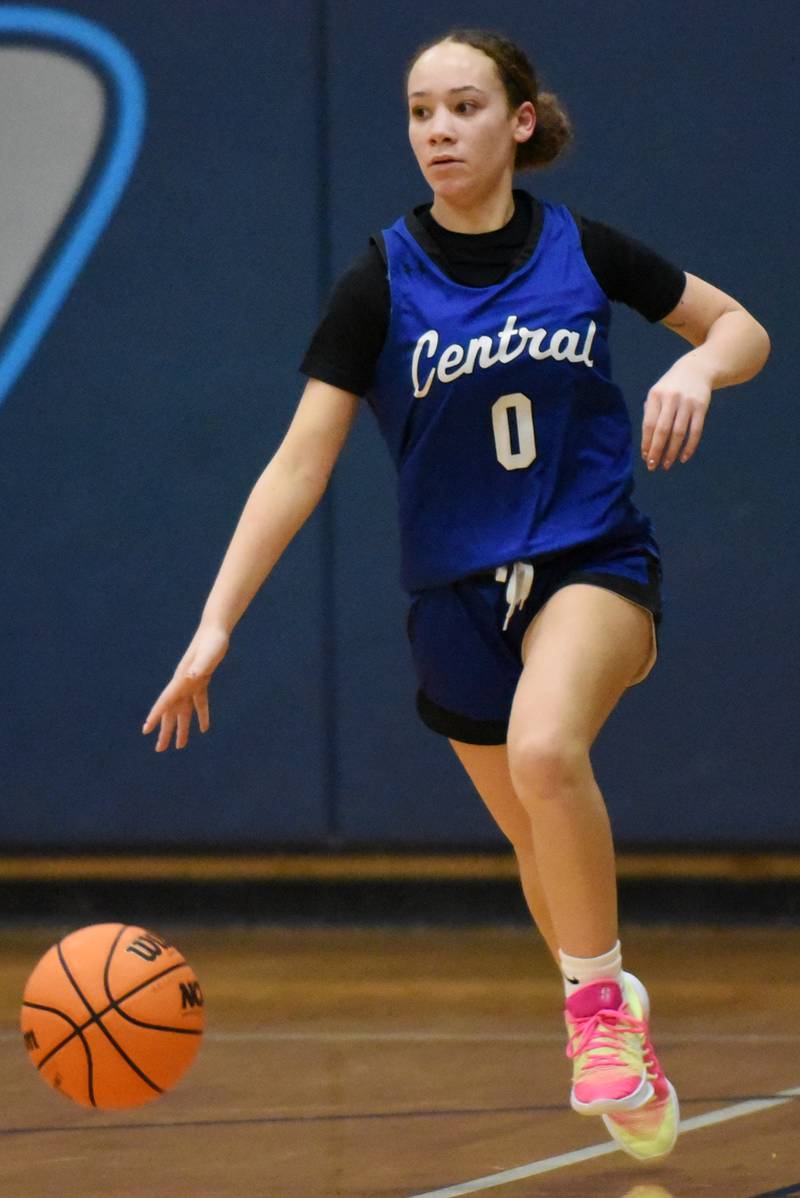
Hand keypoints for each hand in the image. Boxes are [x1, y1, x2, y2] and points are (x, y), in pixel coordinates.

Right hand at [142, 624, 229, 750]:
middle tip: (160, 750)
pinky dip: (201, 715)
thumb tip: (190, 676)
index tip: (145, 730)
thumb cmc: (212, 641)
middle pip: (171, 712)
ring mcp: (190, 683)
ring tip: (180, 746)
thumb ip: (200, 665)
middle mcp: (182, 684)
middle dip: (165, 731)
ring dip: (182, 727)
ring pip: (183, 710)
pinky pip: (199, 702)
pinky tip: (204, 728)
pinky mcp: (201, 681)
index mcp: (180, 680)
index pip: (164, 701)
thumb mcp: (208, 654)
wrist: (215, 630)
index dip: (154, 716)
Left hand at [641, 361, 711, 470]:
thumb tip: (647, 443)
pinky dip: (689, 446)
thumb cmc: (671, 387)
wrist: (697, 369)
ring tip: (667, 464)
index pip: (649, 424)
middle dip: (657, 451)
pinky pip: (695, 431)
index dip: (646, 443)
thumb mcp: (657, 393)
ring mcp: (687, 403)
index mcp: (656, 395)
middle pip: (662, 430)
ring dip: (672, 452)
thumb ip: (650, 414)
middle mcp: (671, 398)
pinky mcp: (702, 407)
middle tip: (653, 466)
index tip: (645, 457)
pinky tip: (684, 457)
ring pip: (679, 433)